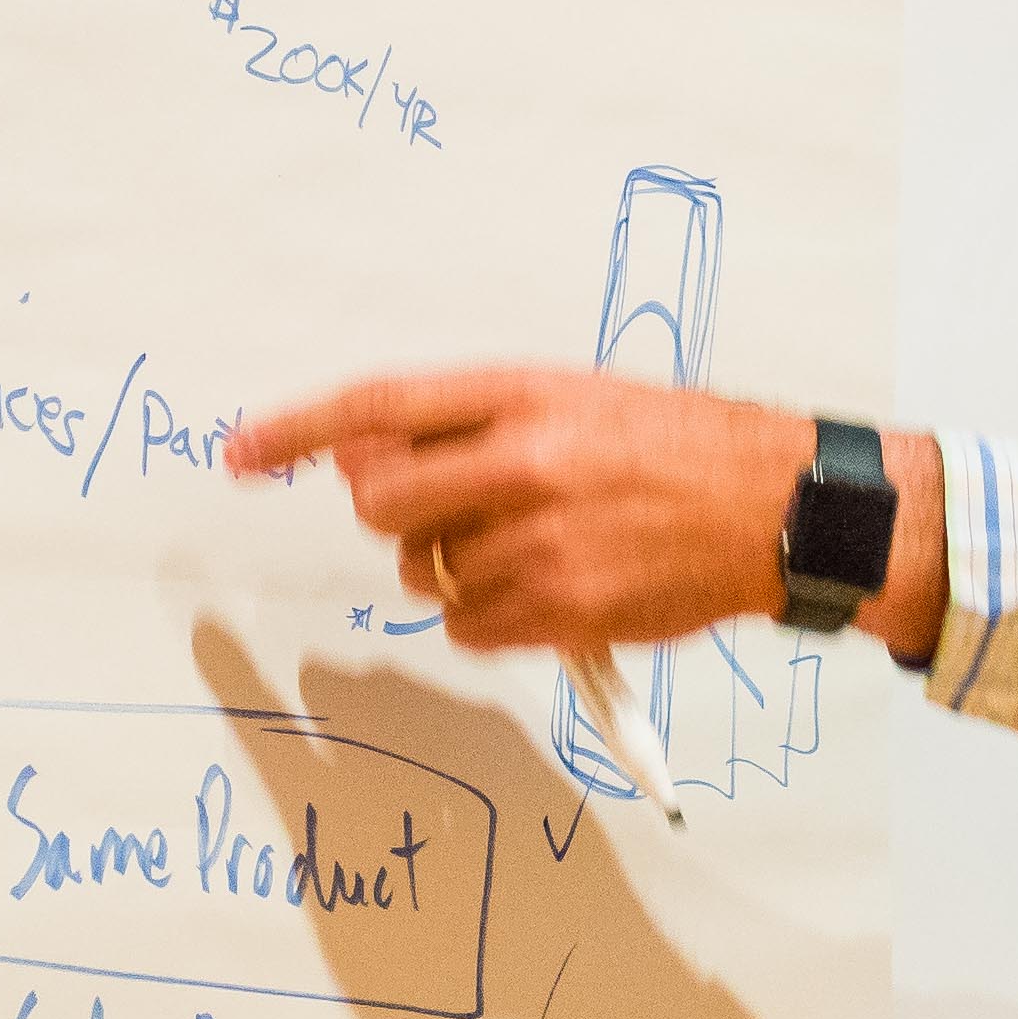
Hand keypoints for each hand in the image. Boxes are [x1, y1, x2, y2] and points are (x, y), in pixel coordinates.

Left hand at [231, 367, 815, 653]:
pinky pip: (467, 625)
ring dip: (458, 569)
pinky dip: (491, 617)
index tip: (240, 452)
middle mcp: (525, 461)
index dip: (298, 430)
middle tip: (448, 514)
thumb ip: (471, 425)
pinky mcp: (561, 608)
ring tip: (538, 546)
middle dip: (395, 514)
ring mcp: (540, 540)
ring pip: (424, 572)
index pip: (380, 406)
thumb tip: (366, 459)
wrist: (777, 504)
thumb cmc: (677, 448)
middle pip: (381, 502)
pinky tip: (550, 589)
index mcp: (524, 393)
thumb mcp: (575, 401)